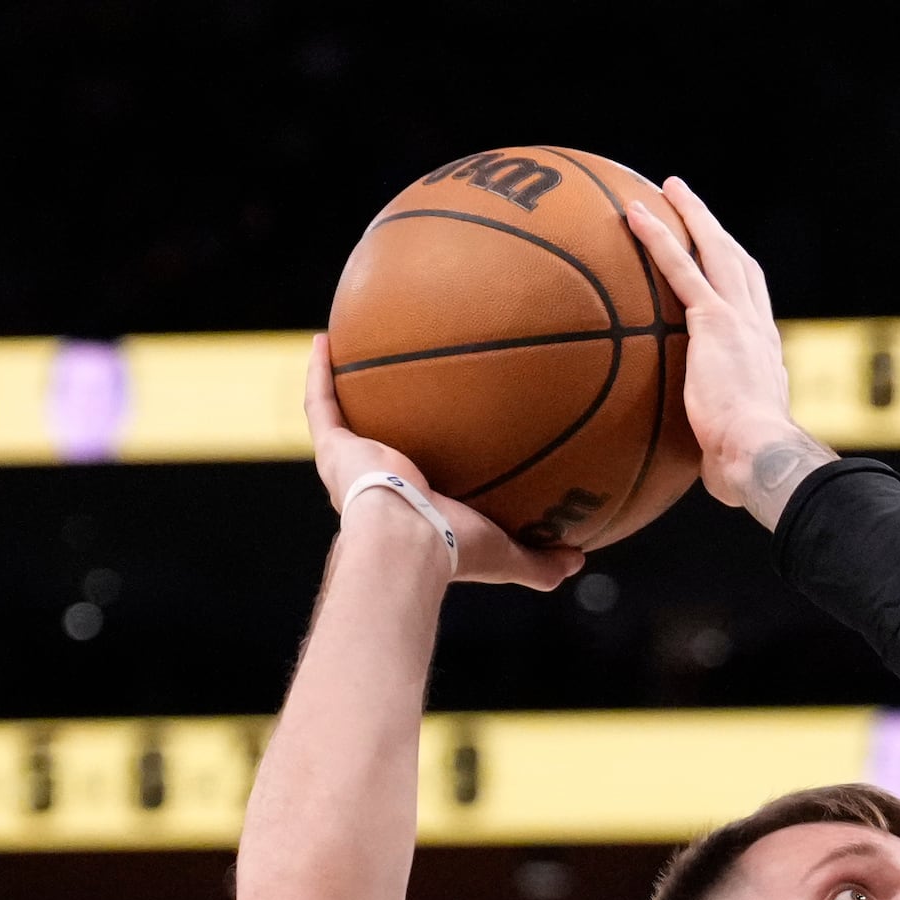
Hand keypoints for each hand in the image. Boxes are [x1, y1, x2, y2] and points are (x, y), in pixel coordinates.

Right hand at [302, 337, 582, 589]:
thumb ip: (542, 560)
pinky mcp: (335, 449)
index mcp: (414, 508)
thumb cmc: (457, 548)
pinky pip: (321, 402)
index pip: (421, 482)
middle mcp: (377, 485)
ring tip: (352, 349)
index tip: (444, 434)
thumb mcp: (509, 553)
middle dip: (388, 419)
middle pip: (382, 444)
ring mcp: (352, 465)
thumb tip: (579, 556)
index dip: (429, 460)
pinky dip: (320, 371)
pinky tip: (325, 340)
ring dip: (344, 387)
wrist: (410, 542)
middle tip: (402, 387)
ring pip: (343, 419)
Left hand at [622, 178, 835, 529]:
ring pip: (716, 251)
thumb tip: (706, 477)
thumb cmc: (748, 470)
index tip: (721, 261)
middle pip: (738, 264)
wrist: (761, 456)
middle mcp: (757, 330)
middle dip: (717, 230)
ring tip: (667, 188)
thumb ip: (714, 449)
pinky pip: (680, 269)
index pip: (751, 307)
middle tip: (692, 204)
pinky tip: (633, 214)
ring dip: (692, 215)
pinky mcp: (714, 321)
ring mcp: (739, 321)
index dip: (737, 279)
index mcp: (763, 357)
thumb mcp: (729, 454)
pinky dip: (658, 238)